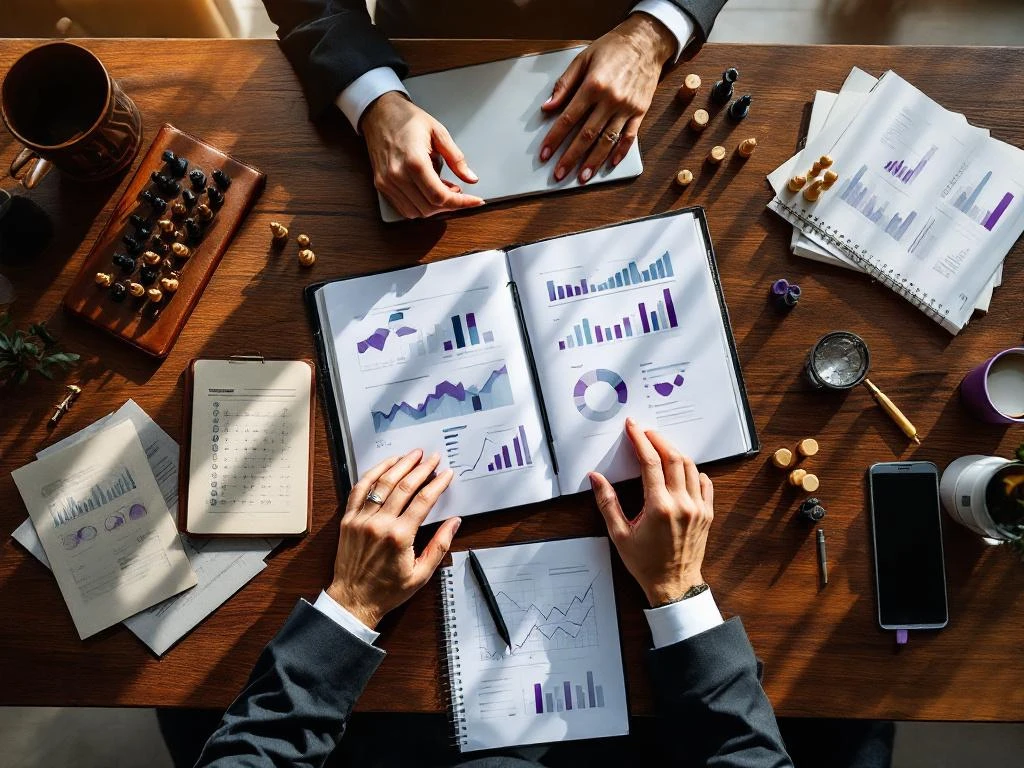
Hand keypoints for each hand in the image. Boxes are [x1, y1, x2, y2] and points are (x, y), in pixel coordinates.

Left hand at [326, 449, 460, 627]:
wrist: (353, 600)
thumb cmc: (388, 591)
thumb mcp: (421, 574)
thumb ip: (440, 546)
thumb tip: (454, 522)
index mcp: (400, 537)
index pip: (423, 500)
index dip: (438, 483)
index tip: (446, 474)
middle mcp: (379, 524)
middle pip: (404, 486)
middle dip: (421, 468)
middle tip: (433, 457)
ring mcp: (361, 520)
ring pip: (382, 483)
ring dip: (399, 465)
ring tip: (412, 454)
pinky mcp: (348, 520)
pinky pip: (359, 489)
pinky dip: (372, 474)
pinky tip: (385, 465)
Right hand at [361, 92, 484, 218]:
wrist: (379, 113)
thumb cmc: (407, 119)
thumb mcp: (438, 132)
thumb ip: (456, 158)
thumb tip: (471, 178)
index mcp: (414, 161)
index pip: (440, 196)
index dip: (461, 203)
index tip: (475, 201)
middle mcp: (397, 175)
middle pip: (430, 207)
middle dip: (450, 205)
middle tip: (460, 192)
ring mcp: (387, 182)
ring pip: (417, 212)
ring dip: (435, 207)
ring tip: (444, 189)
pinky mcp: (381, 186)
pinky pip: (404, 209)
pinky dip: (421, 207)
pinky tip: (428, 193)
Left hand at [539, 13, 675, 182]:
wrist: (647, 41)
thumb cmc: (612, 48)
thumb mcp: (583, 59)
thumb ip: (564, 85)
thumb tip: (548, 107)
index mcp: (593, 85)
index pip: (568, 118)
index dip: (554, 138)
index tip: (545, 153)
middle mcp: (610, 99)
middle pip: (586, 135)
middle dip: (570, 157)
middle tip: (558, 174)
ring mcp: (627, 107)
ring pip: (607, 141)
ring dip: (593, 161)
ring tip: (581, 177)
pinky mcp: (640, 111)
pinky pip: (629, 137)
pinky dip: (619, 152)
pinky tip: (609, 164)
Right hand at [590, 418, 713, 606]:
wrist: (673, 585)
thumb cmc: (645, 563)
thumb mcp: (619, 534)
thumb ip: (607, 503)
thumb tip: (595, 478)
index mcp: (659, 507)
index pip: (651, 462)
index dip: (640, 440)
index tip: (633, 427)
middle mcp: (682, 504)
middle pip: (673, 457)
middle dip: (658, 439)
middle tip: (645, 431)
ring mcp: (698, 508)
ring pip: (690, 467)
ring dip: (674, 452)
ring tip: (660, 446)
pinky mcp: (706, 514)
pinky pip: (704, 483)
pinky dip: (693, 471)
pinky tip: (682, 469)